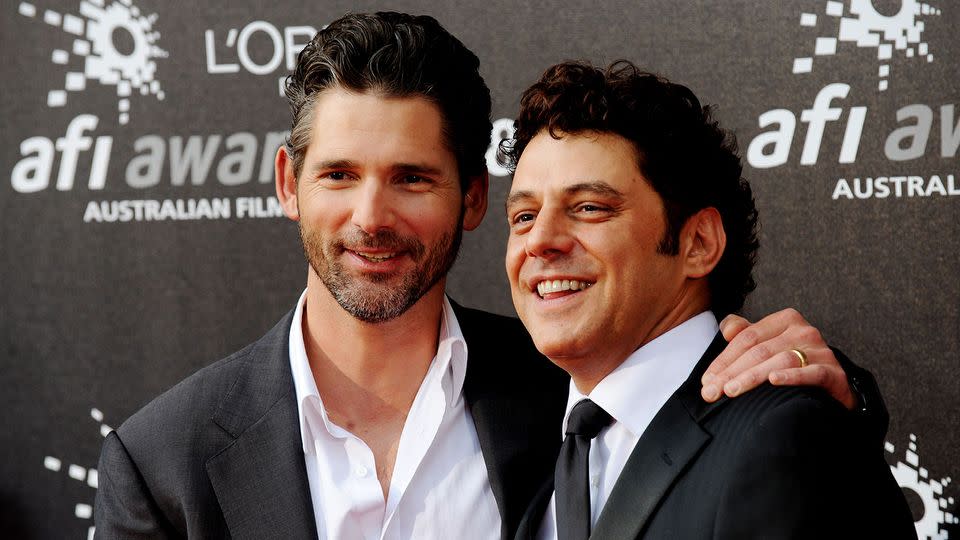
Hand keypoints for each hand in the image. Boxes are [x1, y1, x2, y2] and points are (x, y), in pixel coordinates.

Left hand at [700, 309, 855, 409]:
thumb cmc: (794, 364)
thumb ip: (745, 334)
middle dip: (731, 372)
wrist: (833, 387)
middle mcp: (804, 331)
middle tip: (711, 392)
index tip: (706, 381)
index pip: (747, 338)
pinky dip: (792, 377)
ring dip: (752, 376)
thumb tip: (726, 328)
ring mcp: (821, 350)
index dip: (723, 359)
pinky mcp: (834, 372)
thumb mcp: (768, 345)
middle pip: (759, 350)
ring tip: (731, 391)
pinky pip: (811, 373)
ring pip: (780, 360)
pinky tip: (773, 381)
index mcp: (785, 320)